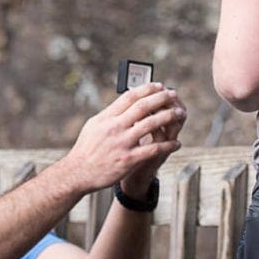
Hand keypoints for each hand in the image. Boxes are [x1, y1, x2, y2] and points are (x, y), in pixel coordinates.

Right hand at [62, 83, 184, 194]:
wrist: (78, 173)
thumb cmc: (86, 148)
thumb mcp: (94, 125)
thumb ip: (110, 113)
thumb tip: (126, 100)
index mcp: (107, 117)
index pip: (129, 96)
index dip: (146, 88)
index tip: (158, 85)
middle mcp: (115, 127)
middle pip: (143, 106)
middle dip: (161, 98)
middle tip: (173, 93)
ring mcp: (122, 143)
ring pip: (151, 124)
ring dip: (169, 117)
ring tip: (180, 113)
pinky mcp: (128, 159)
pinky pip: (153, 149)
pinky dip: (168, 145)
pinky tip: (177, 143)